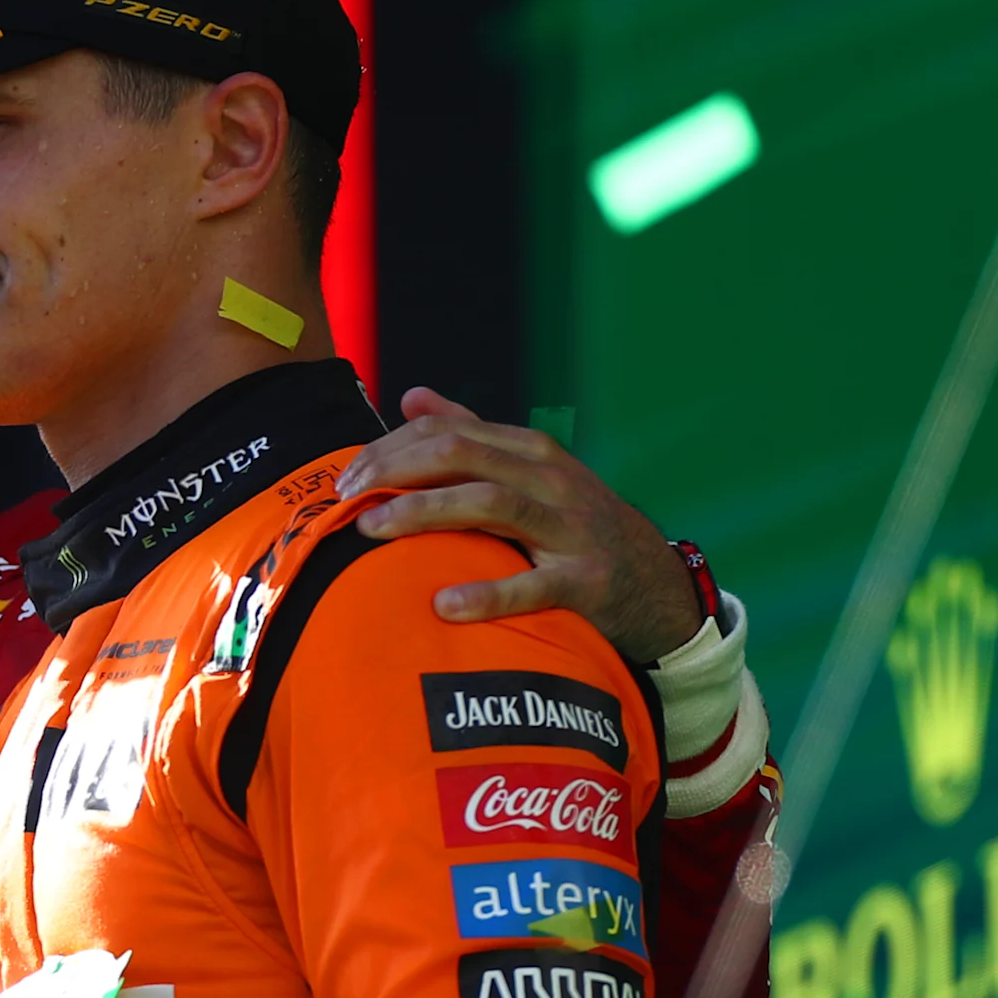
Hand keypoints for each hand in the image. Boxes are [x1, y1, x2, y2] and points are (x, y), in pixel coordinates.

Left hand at [338, 386, 704, 663]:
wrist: (654, 582)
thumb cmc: (574, 526)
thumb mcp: (529, 473)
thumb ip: (471, 434)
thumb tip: (412, 394)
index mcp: (529, 452)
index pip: (448, 432)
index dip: (389, 448)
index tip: (344, 478)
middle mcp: (550, 480)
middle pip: (462, 456)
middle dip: (395, 471)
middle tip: (347, 499)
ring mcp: (570, 528)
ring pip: (491, 504)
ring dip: (425, 512)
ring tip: (373, 530)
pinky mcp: (585, 581)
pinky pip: (532, 585)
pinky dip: (486, 593)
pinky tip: (444, 603)